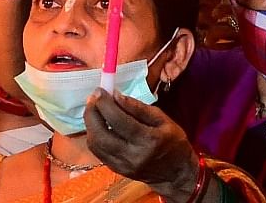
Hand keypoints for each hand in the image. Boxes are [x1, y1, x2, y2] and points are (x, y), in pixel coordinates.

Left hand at [83, 90, 200, 202]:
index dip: (105, 103)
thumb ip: (138, 108)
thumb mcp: (162, 120)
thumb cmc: (173, 143)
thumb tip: (115, 95)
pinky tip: (97, 124)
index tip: (101, 90)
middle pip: (101, 134)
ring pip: (95, 144)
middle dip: (92, 112)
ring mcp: (122, 165)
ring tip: (94, 109)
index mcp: (148, 140)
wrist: (176, 175)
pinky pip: (97, 151)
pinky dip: (93, 135)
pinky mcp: (116, 170)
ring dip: (89, 123)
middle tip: (93, 98)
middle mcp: (132, 155)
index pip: (118, 120)